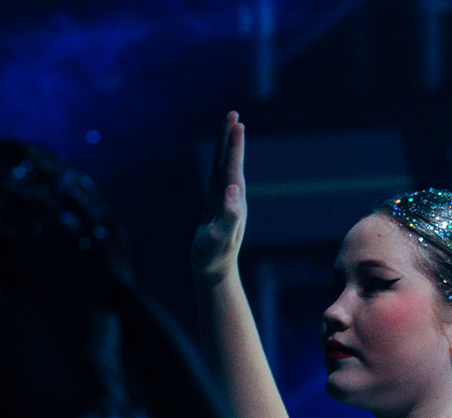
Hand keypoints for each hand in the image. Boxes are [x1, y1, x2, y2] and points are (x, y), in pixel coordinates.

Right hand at [192, 111, 247, 284]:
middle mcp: (232, 197)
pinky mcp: (216, 203)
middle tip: (233, 114)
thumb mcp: (221, 237)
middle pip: (231, 161)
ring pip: (224, 166)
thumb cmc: (214, 256)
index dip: (235, 146)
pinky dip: (219, 161)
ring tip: (229, 127)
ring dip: (227, 146)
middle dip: (232, 138)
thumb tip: (233, 191)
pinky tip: (221, 155)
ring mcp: (224, 199)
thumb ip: (229, 216)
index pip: (234, 168)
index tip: (237, 125)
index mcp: (233, 201)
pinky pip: (217, 176)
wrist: (214, 268)